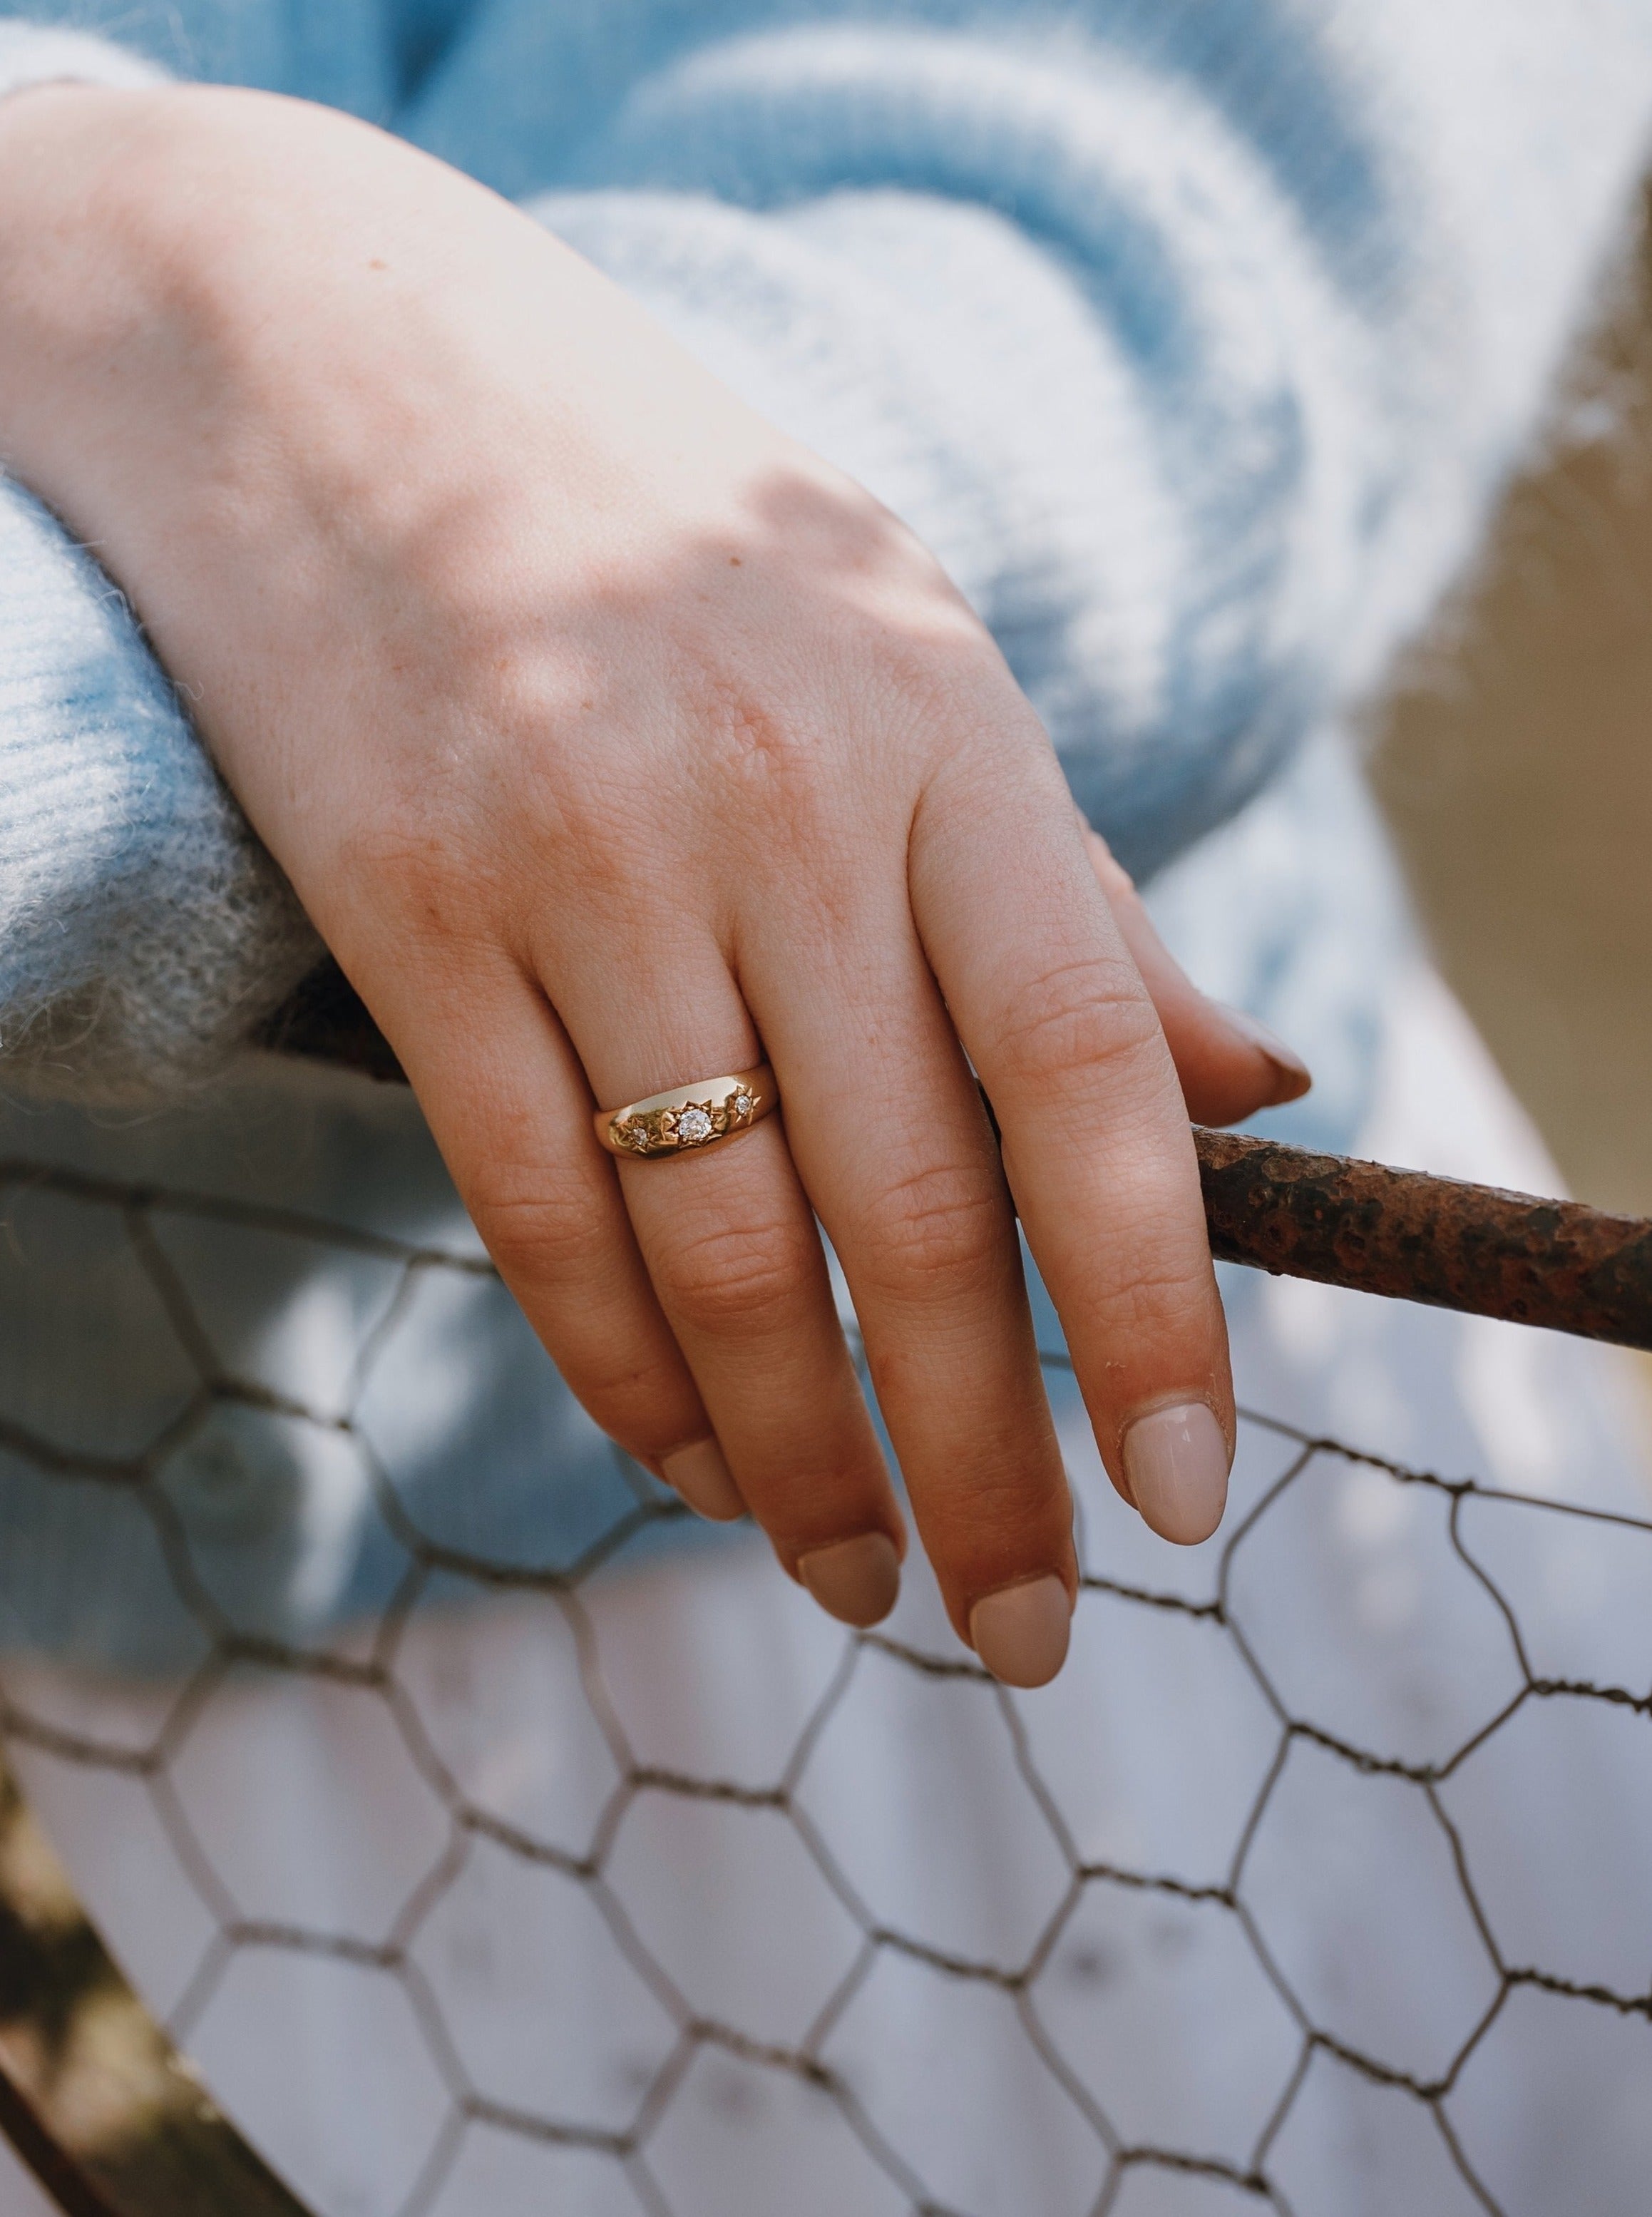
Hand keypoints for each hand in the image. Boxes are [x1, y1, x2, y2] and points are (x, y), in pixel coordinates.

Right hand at [0, 85, 1306, 1684]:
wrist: (330, 359)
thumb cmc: (668, 530)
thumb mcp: (908, 659)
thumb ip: (1073, 895)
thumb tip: (1260, 1094)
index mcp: (941, 727)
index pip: (1092, 1074)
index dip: (1158, 1308)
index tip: (1187, 1495)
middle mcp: (767, 797)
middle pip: (913, 1213)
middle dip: (987, 1460)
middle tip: (1030, 1631)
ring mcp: (571, 855)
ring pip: (718, 1248)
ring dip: (801, 1458)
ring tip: (859, 1578)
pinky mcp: (399, 913)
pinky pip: (531, 1208)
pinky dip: (624, 1373)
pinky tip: (690, 1462)